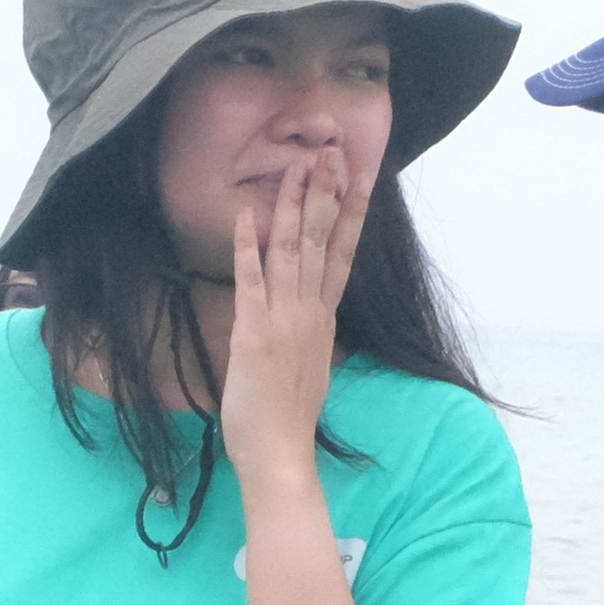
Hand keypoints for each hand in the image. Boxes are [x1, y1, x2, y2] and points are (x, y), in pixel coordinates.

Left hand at [217, 157, 354, 486]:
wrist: (281, 453)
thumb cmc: (290, 418)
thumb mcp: (312, 367)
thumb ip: (312, 335)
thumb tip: (312, 317)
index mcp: (323, 318)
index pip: (342, 254)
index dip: (349, 213)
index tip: (357, 178)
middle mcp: (310, 311)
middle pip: (322, 240)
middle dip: (325, 193)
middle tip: (330, 151)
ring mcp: (284, 319)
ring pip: (292, 251)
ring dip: (292, 206)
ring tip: (296, 166)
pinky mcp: (253, 333)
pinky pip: (251, 282)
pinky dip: (247, 247)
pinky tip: (245, 216)